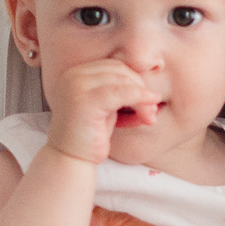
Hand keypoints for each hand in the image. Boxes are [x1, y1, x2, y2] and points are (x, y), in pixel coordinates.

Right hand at [43, 58, 160, 165]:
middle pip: (119, 70)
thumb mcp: (107, 107)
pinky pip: (121, 93)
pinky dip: (139, 100)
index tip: (149, 99)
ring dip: (142, 96)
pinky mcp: (83, 101)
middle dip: (141, 87)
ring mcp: (76, 86)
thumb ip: (120, 90)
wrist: (71, 159)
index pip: (114, 66)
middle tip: (153, 110)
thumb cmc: (91, 135)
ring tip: (151, 115)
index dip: (135, 81)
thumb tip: (150, 83)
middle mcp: (73, 75)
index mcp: (76, 73)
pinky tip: (149, 113)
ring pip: (122, 80)